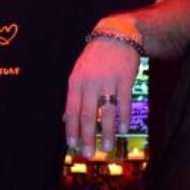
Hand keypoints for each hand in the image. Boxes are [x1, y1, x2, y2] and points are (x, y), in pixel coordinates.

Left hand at [63, 39, 139, 156]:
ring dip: (108, 132)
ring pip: (107, 112)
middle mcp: (90, 83)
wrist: (116, 35)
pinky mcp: (125, 79)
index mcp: (75, 82)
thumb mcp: (78, 74)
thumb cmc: (94, 59)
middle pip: (88, 115)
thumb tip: (64, 119)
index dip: (72, 130)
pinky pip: (124, 102)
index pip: (72, 111)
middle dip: (88, 137)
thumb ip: (73, 97)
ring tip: (107, 148)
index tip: (73, 146)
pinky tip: (123, 130)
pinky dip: (124, 117)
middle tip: (88, 154)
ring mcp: (108, 81)